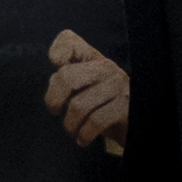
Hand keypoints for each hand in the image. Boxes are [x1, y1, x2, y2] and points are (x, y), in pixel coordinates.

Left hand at [41, 28, 128, 153]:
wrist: (128, 124)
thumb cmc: (100, 106)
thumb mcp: (83, 89)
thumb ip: (65, 81)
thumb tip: (54, 82)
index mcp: (92, 58)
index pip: (69, 41)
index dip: (57, 52)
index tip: (56, 69)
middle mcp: (106, 67)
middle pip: (66, 76)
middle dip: (53, 100)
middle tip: (55, 111)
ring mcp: (117, 85)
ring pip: (79, 105)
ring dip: (70, 124)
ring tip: (72, 129)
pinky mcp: (126, 106)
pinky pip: (95, 121)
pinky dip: (84, 134)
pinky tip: (83, 139)